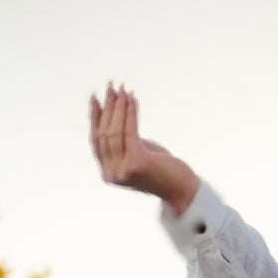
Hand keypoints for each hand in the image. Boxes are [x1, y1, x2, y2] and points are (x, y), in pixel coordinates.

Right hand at [89, 83, 198, 210]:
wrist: (183, 190)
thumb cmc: (163, 170)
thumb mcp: (138, 153)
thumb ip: (124, 141)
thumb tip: (114, 113)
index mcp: (108, 173)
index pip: (95, 141)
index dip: (94, 117)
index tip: (95, 97)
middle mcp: (111, 174)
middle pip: (104, 134)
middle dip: (107, 107)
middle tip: (111, 86)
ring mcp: (122, 170)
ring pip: (114, 132)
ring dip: (118, 107)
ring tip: (123, 90)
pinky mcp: (136, 163)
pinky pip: (130, 132)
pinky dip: (130, 113)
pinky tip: (132, 99)